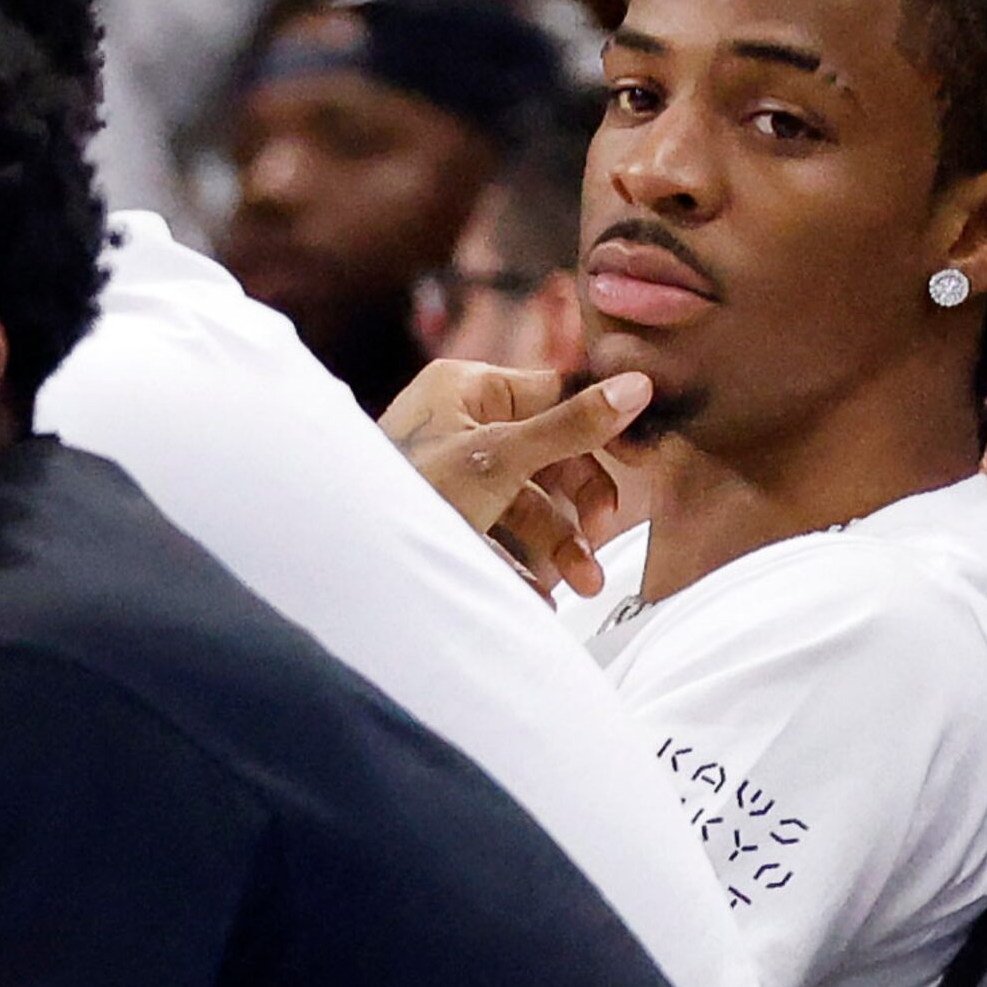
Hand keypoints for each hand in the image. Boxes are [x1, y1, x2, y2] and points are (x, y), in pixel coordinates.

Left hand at [380, 363, 651, 597]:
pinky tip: (539, 600)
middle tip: (602, 534)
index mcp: (467, 388)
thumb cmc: (409, 491)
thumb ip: (570, 426)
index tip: (644, 460)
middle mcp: (458, 423)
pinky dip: (521, 567)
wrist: (342, 561)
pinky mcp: (442, 520)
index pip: (556, 393)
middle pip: (548, 455)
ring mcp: (449, 474)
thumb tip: (637, 386)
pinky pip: (496, 539)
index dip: (603, 427)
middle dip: (579, 505)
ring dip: (560, 544)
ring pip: (526, 503)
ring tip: (581, 587)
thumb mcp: (499, 458)